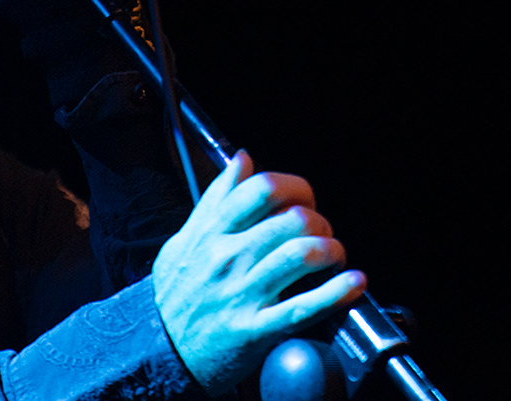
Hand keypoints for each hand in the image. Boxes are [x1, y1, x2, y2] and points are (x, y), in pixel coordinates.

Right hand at [152, 151, 366, 396]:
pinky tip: (352, 283)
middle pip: (291, 219)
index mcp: (212, 232)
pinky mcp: (254, 329)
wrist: (158, 350)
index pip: (262, 189)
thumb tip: (243, 160)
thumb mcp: (185, 238)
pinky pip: (303, 307)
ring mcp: (242, 293)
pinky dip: (336, 292)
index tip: (303, 199)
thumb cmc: (177, 294)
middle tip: (320, 232)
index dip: (295, 187)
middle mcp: (227, 257)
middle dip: (319, 221)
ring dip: (331, 250)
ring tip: (333, 257)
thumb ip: (216, 199)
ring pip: (301, 255)